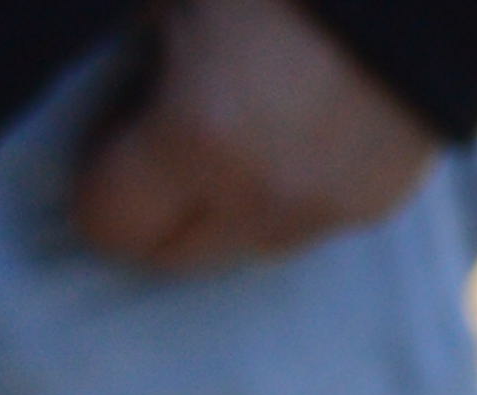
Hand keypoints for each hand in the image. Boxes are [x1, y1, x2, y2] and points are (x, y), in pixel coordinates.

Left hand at [74, 0, 442, 274]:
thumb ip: (122, 54)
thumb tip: (110, 92)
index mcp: (198, 140)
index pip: (110, 226)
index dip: (94, 186)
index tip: (105, 142)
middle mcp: (265, 198)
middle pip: (177, 257)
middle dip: (155, 212)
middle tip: (156, 146)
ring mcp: (331, 210)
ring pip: (247, 246)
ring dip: (227, 206)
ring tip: (236, 132)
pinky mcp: (381, 204)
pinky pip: (310, 225)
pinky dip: (289, 192)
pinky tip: (297, 131)